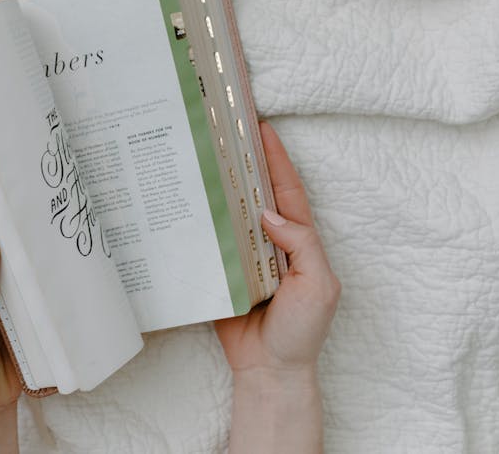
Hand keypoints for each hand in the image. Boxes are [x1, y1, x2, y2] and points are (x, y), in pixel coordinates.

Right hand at [213, 122, 339, 452]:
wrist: (270, 371)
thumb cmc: (301, 331)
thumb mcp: (318, 286)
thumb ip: (302, 246)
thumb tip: (267, 213)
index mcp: (297, 241)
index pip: (287, 191)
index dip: (276, 159)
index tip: (261, 128)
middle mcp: (267, 242)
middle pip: (254, 195)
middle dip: (242, 164)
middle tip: (223, 134)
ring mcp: (242, 256)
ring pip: (227, 214)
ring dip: (216, 189)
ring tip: (198, 160)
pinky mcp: (219, 272)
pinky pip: (206, 243)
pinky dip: (196, 224)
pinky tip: (180, 206)